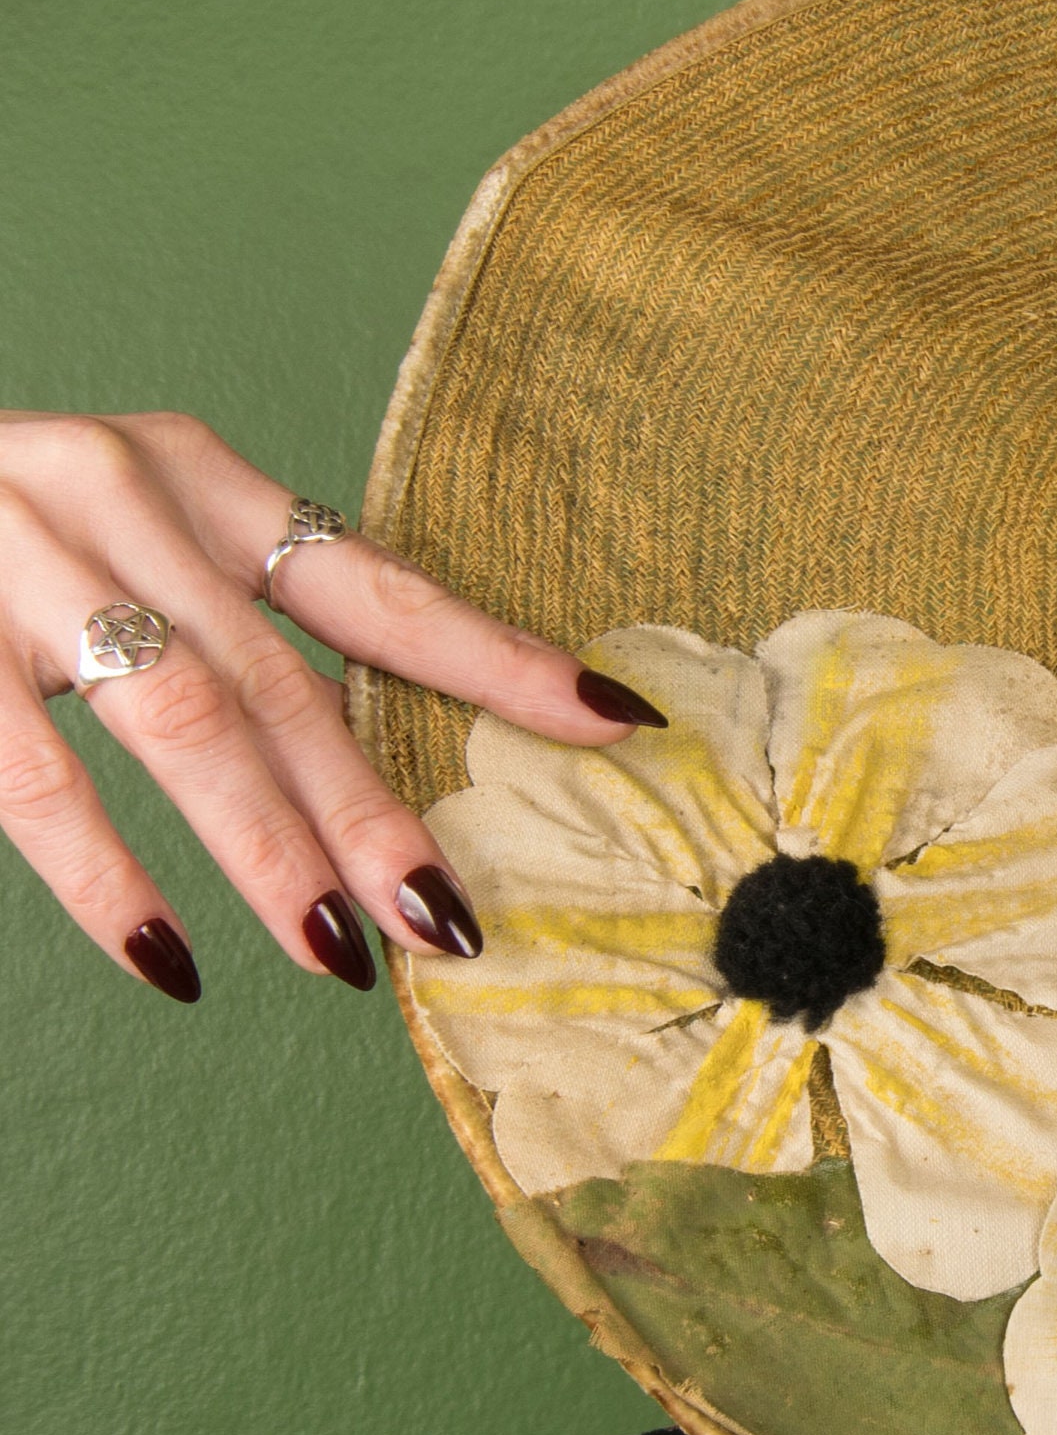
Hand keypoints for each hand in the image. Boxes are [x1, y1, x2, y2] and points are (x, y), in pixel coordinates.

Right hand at [0, 409, 663, 1000]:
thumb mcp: (128, 534)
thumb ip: (242, 623)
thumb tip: (384, 773)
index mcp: (192, 473)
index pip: (378, 585)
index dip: (501, 659)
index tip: (618, 722)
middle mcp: (113, 491)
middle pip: (286, 680)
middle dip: (379, 812)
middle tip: (455, 920)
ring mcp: (10, 551)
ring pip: (182, 722)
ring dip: (272, 850)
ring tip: (345, 950)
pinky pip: (29, 775)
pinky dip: (108, 879)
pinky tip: (173, 961)